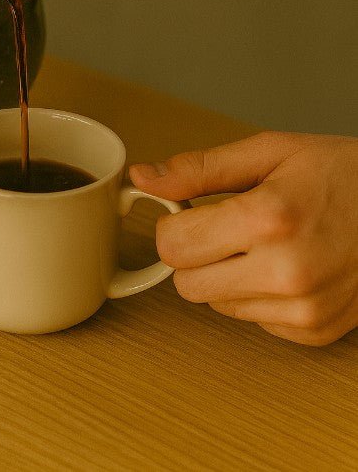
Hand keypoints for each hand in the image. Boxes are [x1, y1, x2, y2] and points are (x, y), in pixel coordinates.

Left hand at [130, 131, 357, 345]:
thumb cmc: (343, 173)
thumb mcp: (270, 152)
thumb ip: (200, 169)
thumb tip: (144, 177)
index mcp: (268, 218)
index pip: (174, 246)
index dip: (173, 226)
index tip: (188, 213)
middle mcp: (286, 271)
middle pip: (187, 283)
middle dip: (195, 253)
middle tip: (226, 226)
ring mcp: (303, 308)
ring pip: (217, 304)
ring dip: (226, 275)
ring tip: (265, 242)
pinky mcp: (314, 331)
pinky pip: (253, 319)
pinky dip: (258, 295)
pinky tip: (286, 265)